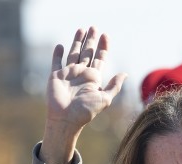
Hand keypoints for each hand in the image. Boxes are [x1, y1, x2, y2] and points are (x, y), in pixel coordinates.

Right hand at [41, 27, 126, 163]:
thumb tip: (125, 74)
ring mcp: (68, 74)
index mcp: (94, 78)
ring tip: (81, 29)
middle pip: (87, 53)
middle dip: (91, 41)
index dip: (103, 47)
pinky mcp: (56, 76)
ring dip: (77, 42)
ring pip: (74, 53)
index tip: (105, 35)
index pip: (100, 58)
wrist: (66, 119)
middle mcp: (82, 74)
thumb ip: (114, 86)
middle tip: (93, 27)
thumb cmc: (86, 111)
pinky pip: (56, 62)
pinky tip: (60, 46)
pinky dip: (57, 54)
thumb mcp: (105, 99)